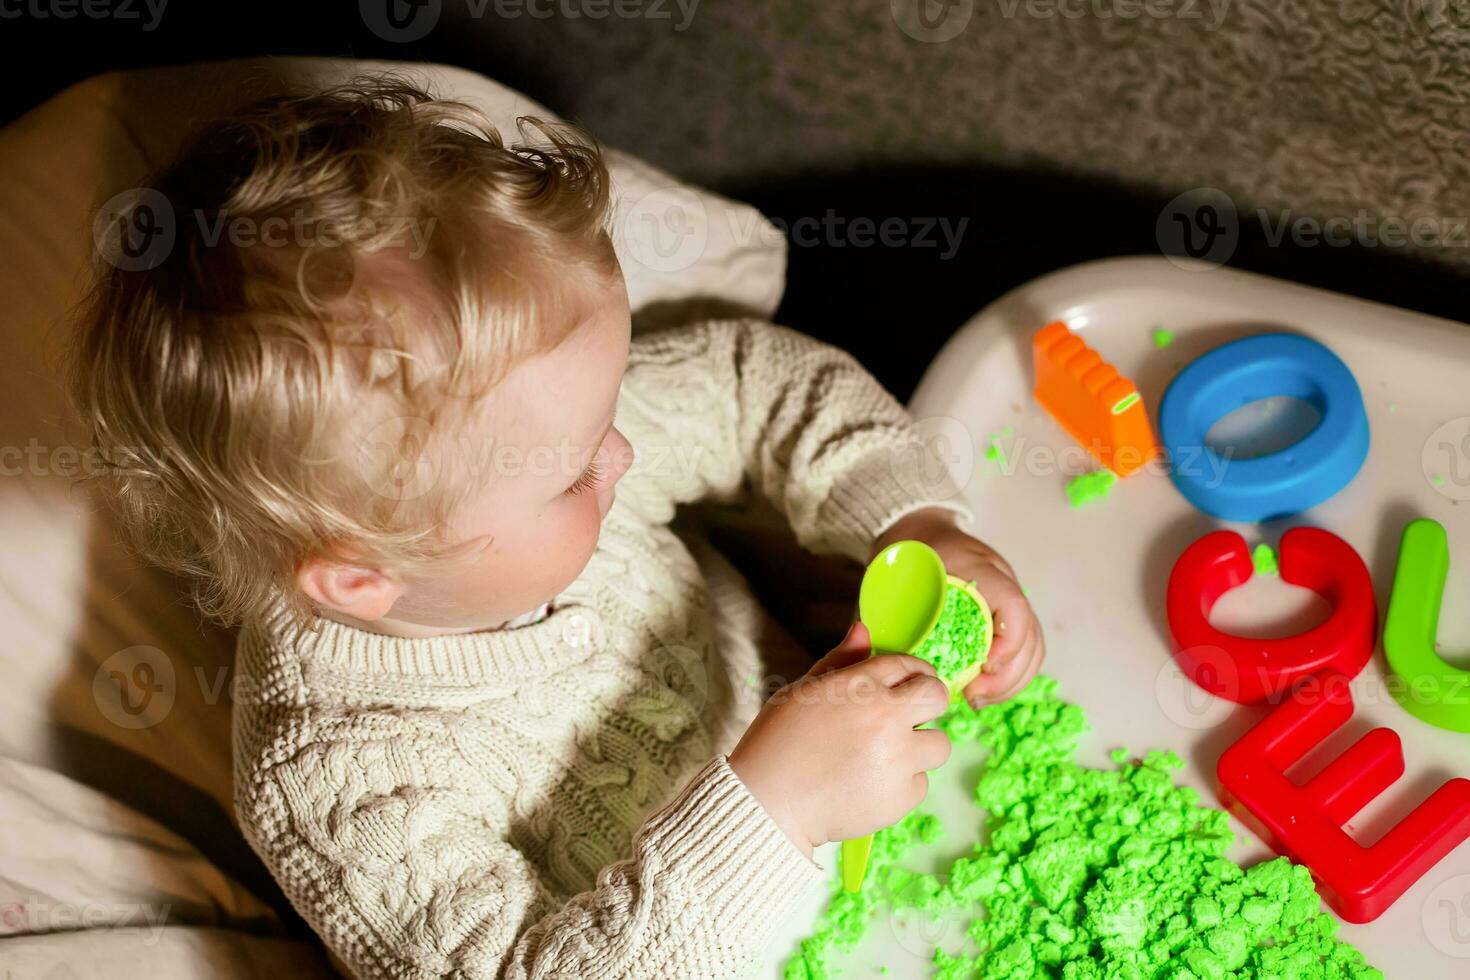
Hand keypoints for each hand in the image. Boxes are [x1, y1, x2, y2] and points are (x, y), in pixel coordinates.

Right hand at [728, 621, 951, 856]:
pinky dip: (902, 784)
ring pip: (939, 744)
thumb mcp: (803, 691)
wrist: (768, 804)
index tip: (907, 685)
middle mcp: (885, 717)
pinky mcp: (901, 796)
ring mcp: (897, 758)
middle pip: (937, 697)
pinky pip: (921, 783)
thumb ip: (841, 661)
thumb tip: (863, 630)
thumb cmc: (778, 743)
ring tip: (886, 757)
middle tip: (910, 716)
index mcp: (860, 685)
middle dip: (928, 702)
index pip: (907, 664)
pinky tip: (870, 784)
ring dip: (919, 748)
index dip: (911, 673)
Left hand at [870, 508, 1044, 707]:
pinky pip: (1025, 647)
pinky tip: (985, 688)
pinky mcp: (1007, 613)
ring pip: (1033, 646)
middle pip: (1029, 636)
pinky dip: (1011, 673)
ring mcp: (1010, 597)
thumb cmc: (905, 552)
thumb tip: (865, 646)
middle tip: (974, 696)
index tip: (982, 670)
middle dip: (1007, 676)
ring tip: (978, 698)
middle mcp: (1003, 582)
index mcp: (978, 569)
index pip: (1013, 607)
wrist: (919, 529)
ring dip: (1012, 680)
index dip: (1007, 645)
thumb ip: (883, 607)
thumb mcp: (892, 573)